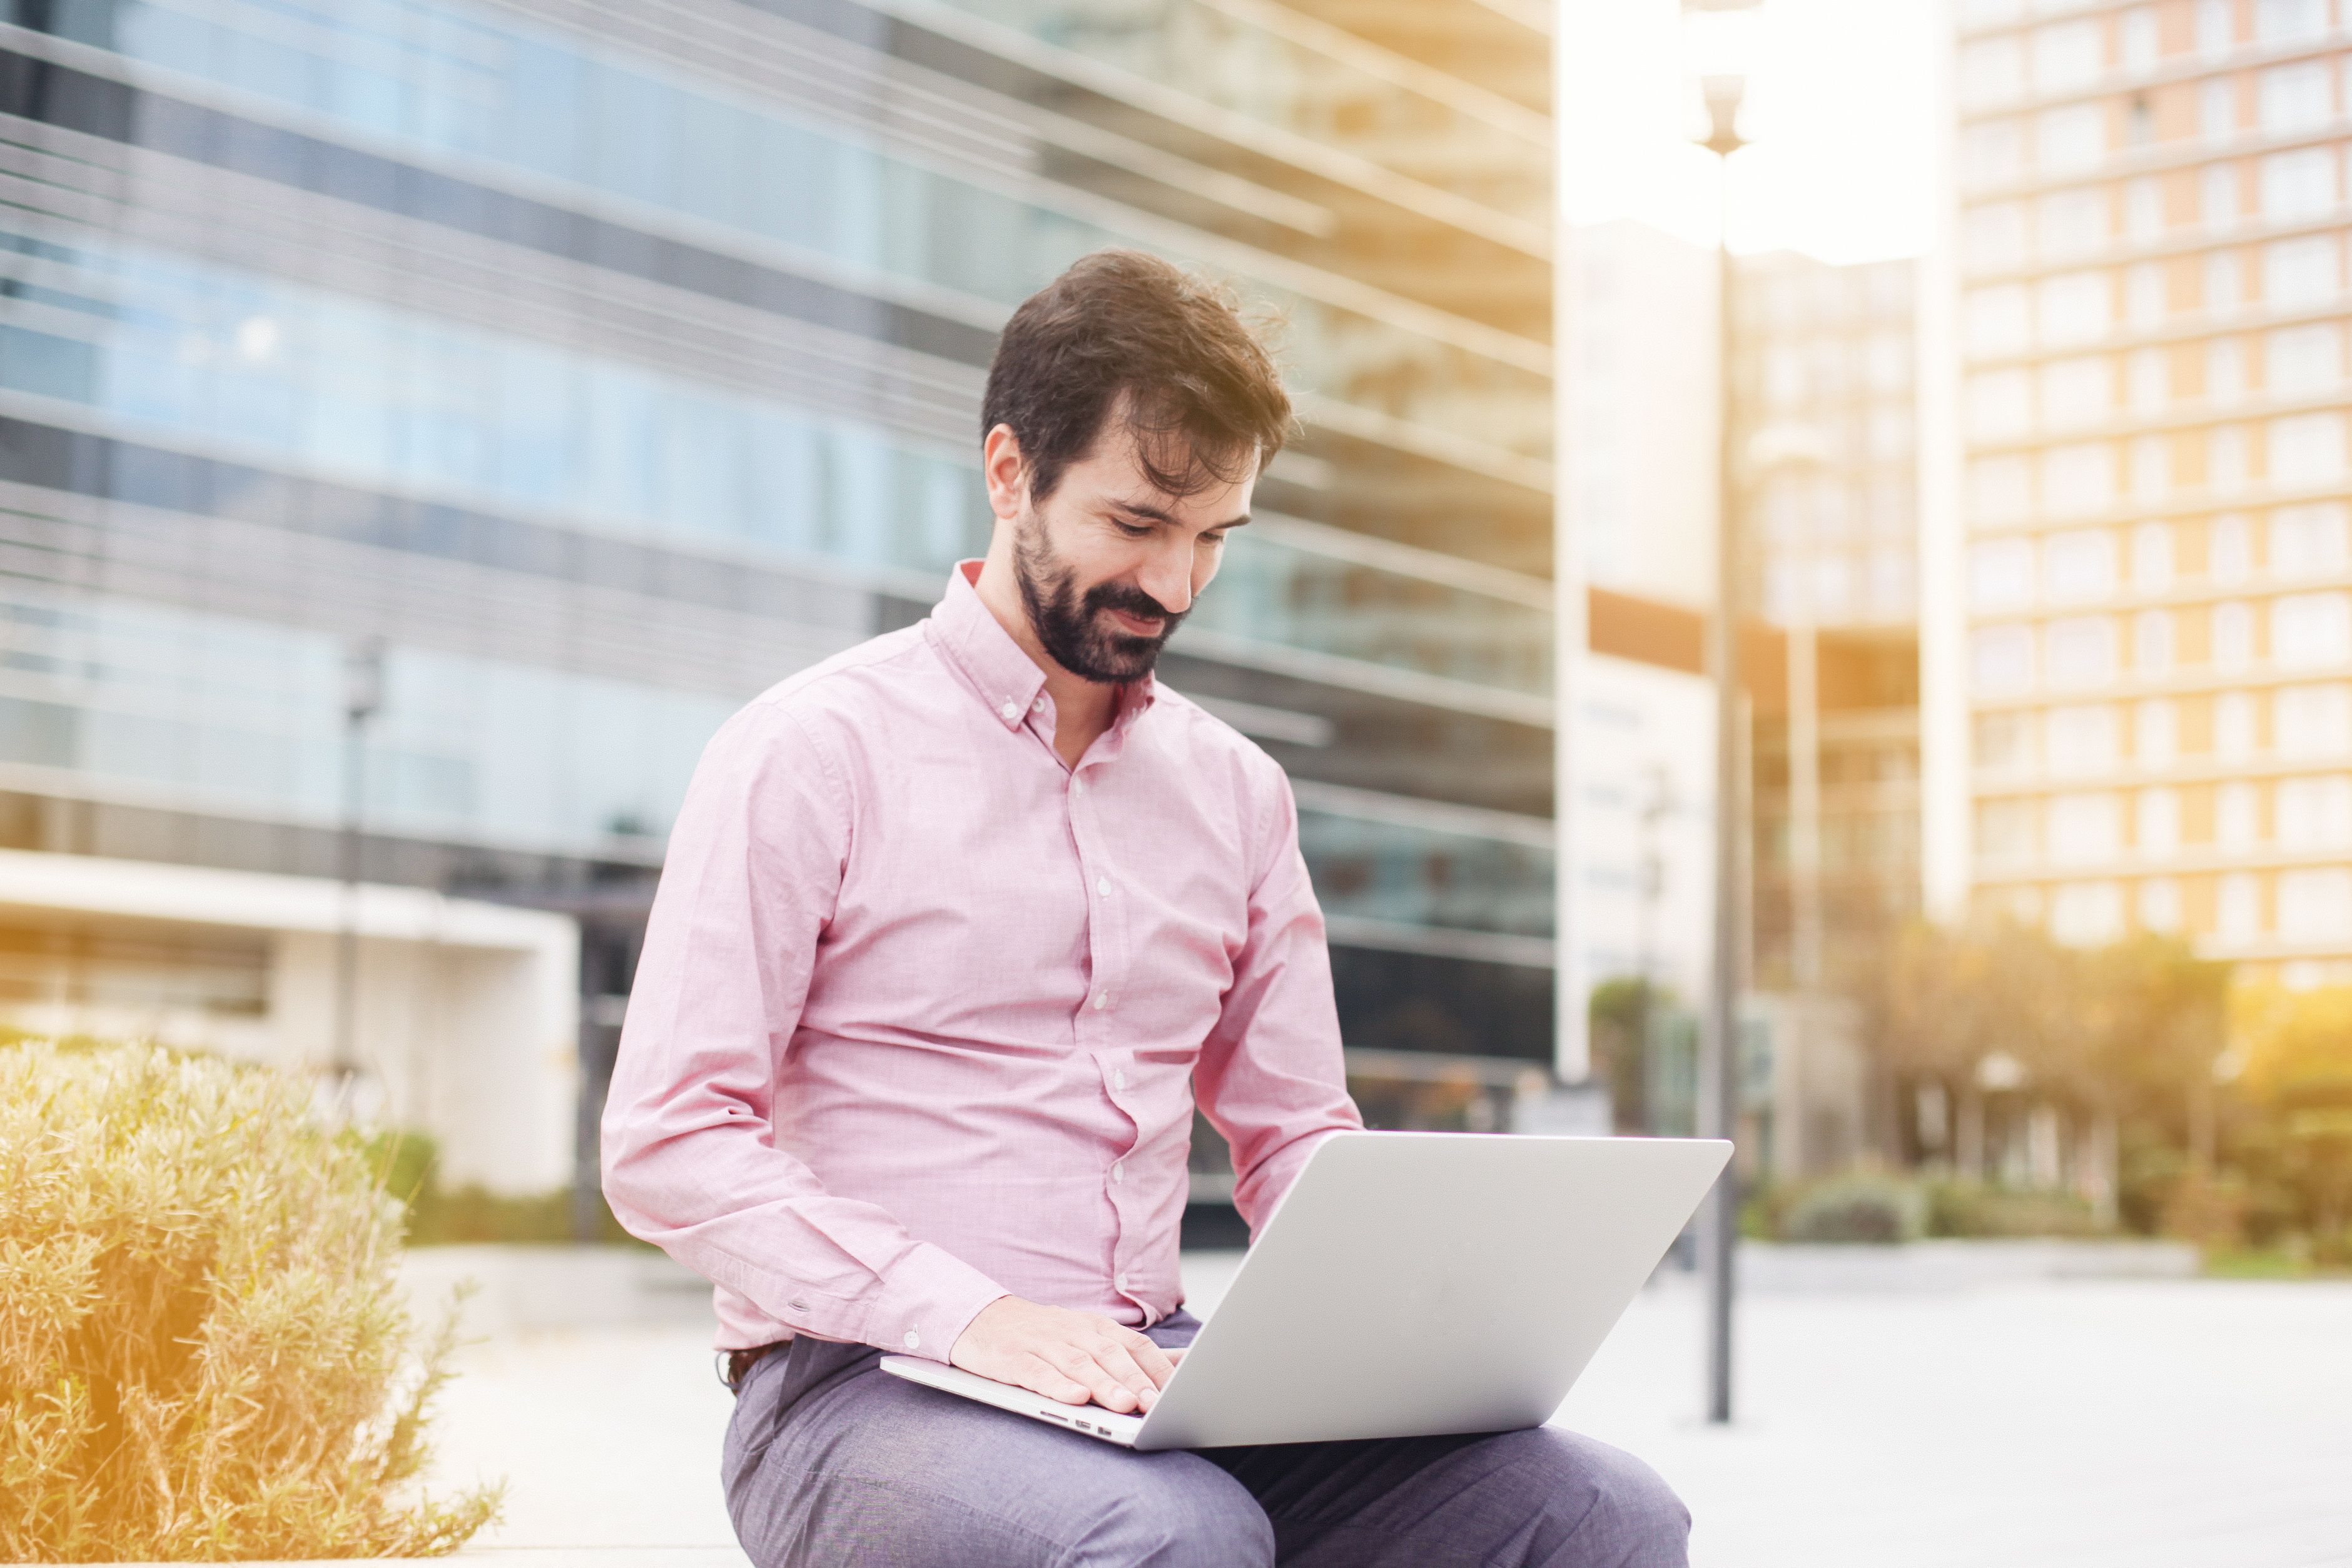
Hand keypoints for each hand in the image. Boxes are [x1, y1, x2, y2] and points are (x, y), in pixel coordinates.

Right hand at [948, 1296, 1178, 1413]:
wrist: (982, 1318)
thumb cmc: (1045, 1335)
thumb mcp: (1089, 1336)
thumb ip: (1132, 1352)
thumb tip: (1182, 1363)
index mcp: (1095, 1327)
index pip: (1134, 1345)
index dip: (1156, 1369)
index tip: (1179, 1393)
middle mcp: (1073, 1331)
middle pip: (1110, 1354)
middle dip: (1135, 1379)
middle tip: (1155, 1404)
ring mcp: (1042, 1344)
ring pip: (1079, 1364)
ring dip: (1104, 1384)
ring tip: (1125, 1405)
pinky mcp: (1013, 1358)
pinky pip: (1038, 1373)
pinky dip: (1058, 1385)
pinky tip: (1075, 1398)